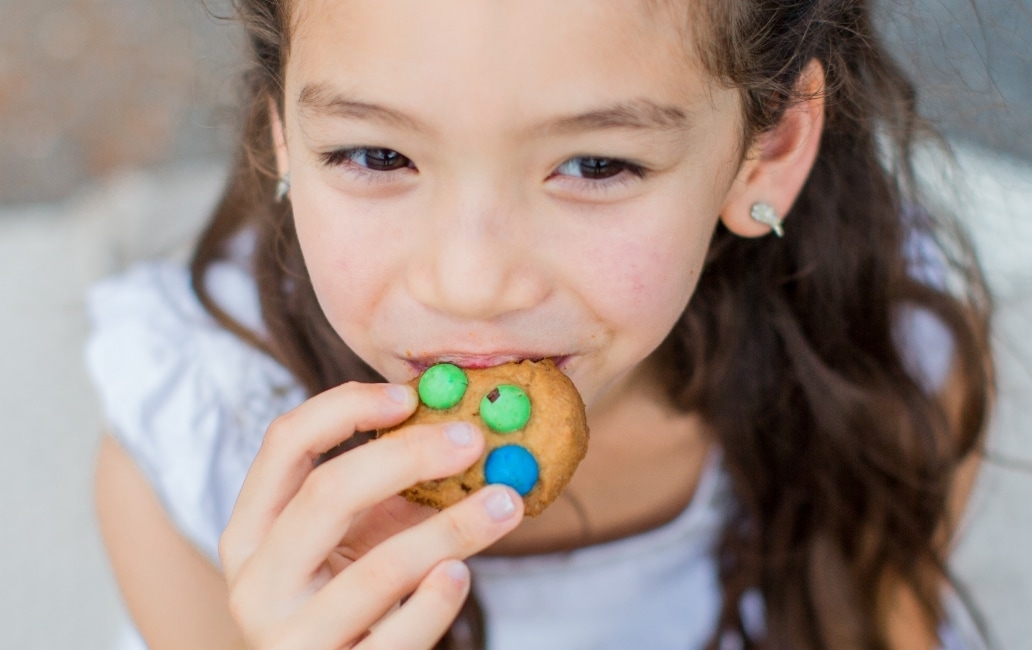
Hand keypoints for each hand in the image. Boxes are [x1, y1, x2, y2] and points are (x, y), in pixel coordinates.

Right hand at [220, 381, 523, 648]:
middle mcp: (257, 583)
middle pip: (327, 493)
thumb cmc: (352, 603)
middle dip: (408, 456)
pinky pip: (400, 632)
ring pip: (379, 568)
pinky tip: (462, 574)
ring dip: (454, 528)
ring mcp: (290, 638)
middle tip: (472, 441)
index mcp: (251, 531)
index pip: (285, 442)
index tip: (410, 397)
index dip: (347, 407)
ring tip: (504, 503)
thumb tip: (463, 429)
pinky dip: (439, 598)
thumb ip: (390, 489)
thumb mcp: (355, 540)